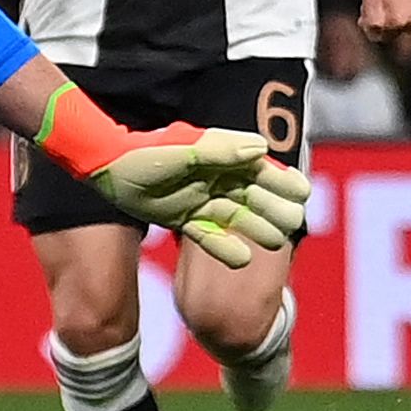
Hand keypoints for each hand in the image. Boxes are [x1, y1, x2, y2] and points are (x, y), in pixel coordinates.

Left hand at [85, 124, 310, 266]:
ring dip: (255, 227)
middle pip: (252, 194)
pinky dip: (223, 247)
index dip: (281, 179)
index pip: (257, 168)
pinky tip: (241, 261)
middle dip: (274, 207)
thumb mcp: (182, 152)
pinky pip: (208, 235)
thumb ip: (221, 151)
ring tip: (276, 241)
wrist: (106, 170)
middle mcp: (213, 177)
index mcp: (218, 155)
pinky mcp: (182, 217)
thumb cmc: (145, 155)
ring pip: (235, 216)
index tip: (303, 192)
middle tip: (295, 222)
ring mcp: (199, 198)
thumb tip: (260, 150)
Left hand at [361, 0, 410, 39]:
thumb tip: (375, 32)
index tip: (365, 9)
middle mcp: (408, 23)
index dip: (367, 23)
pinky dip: (406, 10)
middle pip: (390, 34)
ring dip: (394, 18)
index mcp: (393, 22)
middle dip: (381, 22)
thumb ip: (370, 21)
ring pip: (402, 27)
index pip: (375, 36)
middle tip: (378, 1)